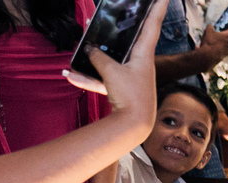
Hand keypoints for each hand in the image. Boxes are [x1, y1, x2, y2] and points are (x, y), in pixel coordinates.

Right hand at [64, 0, 162, 122]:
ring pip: (112, 60)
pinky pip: (103, 79)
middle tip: (119, 12)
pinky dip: (89, 78)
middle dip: (121, 27)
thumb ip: (98, 58)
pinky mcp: (122, 90)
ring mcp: (131, 77)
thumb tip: (89, 50)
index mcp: (143, 54)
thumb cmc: (130, 97)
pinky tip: (70, 76)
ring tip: (82, 45)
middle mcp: (139, 63)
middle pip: (129, 39)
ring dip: (97, 55)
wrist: (133, 126)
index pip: (152, 25)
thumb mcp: (111, 72)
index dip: (157, 8)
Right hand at [197, 22, 227, 68]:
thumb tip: (211, 27)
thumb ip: (211, 27)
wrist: (207, 58)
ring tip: (212, 40)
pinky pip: (221, 49)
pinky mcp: (224, 56)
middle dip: (225, 33)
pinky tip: (209, 47)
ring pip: (226, 43)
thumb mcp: (208, 30)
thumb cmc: (209, 42)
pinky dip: (217, 47)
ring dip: (221, 41)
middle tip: (218, 31)